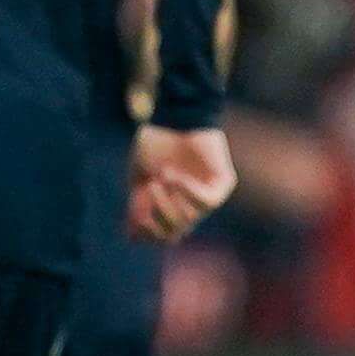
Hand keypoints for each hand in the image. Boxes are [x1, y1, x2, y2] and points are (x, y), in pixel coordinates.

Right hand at [129, 125, 235, 243]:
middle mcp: (190, 207)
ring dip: (170, 201)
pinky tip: (175, 177)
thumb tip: (132, 237)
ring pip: (190, 219)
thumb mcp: (138, 178)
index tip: (135, 216)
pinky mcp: (222, 184)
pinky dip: (188, 192)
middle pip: (175, 233)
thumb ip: (137, 206)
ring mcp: (207, 197)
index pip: (162, 237)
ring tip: (161, 177)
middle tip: (151, 186)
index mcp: (171, 207)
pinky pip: (207, 202)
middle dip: (158, 213)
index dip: (148, 232)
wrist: (172, 118)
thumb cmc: (154, 145)